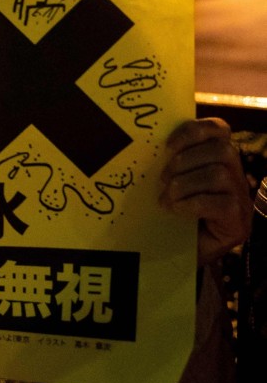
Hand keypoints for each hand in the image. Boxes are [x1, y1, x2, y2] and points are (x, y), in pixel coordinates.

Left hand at [160, 117, 251, 264]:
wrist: (176, 253)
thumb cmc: (170, 213)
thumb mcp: (167, 180)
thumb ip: (166, 161)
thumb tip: (142, 142)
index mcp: (218, 158)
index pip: (218, 129)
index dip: (193, 132)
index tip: (167, 146)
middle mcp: (235, 175)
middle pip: (221, 150)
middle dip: (186, 161)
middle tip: (162, 178)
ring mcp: (241, 199)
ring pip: (220, 175)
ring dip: (185, 184)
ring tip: (166, 198)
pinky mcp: (239, 223)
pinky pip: (222, 203)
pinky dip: (193, 204)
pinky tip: (176, 210)